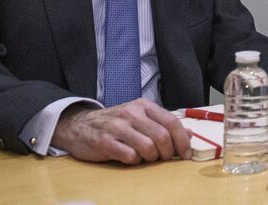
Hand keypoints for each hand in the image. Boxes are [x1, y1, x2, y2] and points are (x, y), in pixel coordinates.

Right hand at [52, 98, 191, 163]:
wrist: (78, 125)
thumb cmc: (114, 123)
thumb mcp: (140, 118)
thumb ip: (163, 124)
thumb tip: (189, 134)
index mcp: (144, 106)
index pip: (172, 122)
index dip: (182, 140)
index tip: (186, 154)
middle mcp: (132, 114)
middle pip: (162, 136)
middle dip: (168, 152)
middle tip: (164, 158)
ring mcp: (118, 127)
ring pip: (148, 147)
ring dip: (151, 158)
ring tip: (145, 157)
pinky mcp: (105, 142)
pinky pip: (130, 156)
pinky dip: (135, 161)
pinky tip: (130, 157)